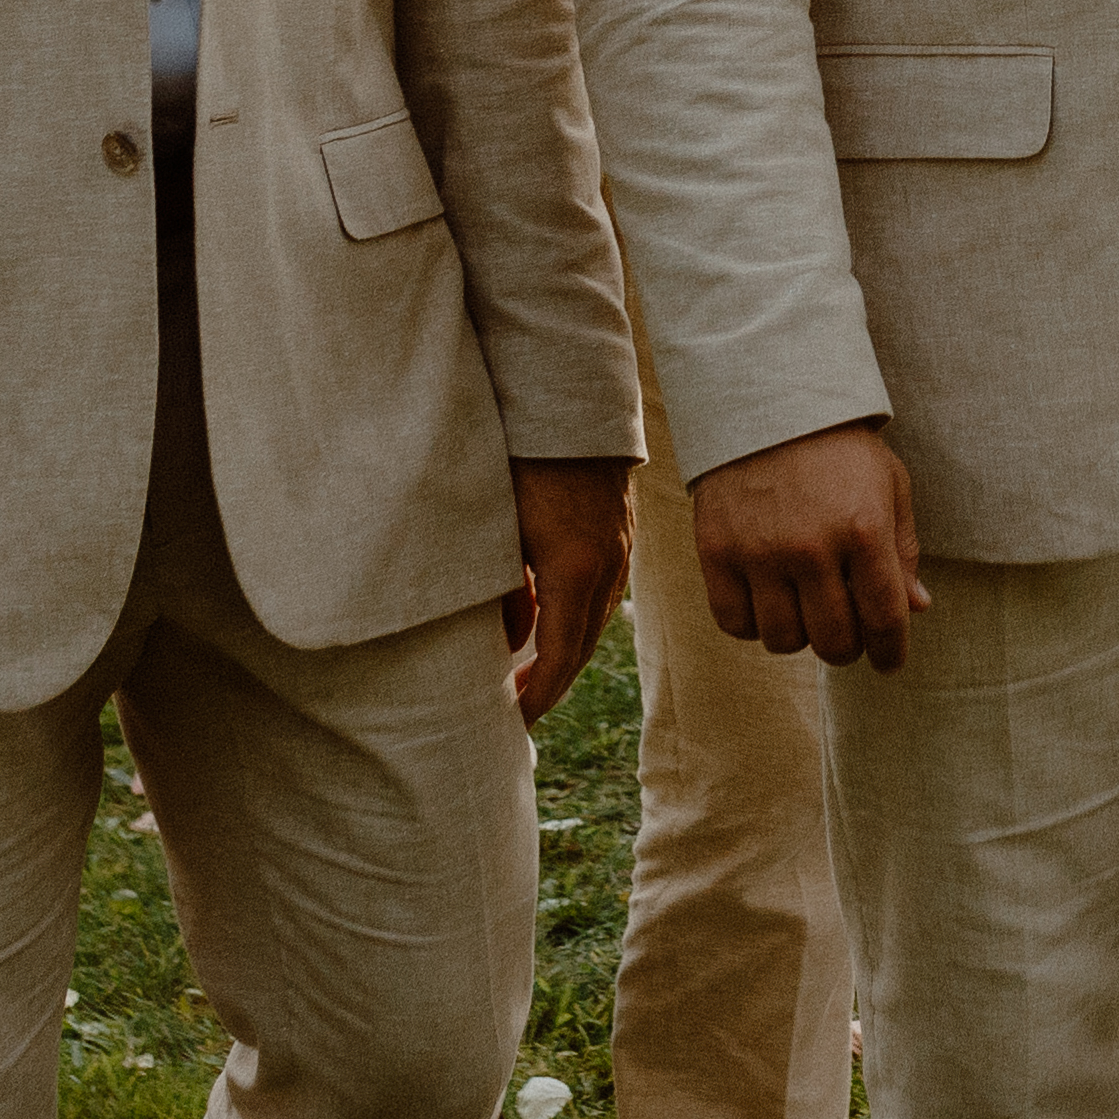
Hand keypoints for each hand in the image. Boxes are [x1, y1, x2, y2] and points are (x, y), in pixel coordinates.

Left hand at [502, 457, 633, 724]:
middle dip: (552, 684)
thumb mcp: (497, 527)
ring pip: (595, 619)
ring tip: (532, 674)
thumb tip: (511, 642)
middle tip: (520, 711)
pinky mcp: (621, 530)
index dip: (538, 696)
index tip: (515, 722)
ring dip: (566, 651)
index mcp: (573, 571)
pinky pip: (602, 591)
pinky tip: (552, 619)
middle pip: (582, 645)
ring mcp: (620, 547)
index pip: (559, 656)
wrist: (569, 396)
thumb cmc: (521, 457)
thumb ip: (504, 591)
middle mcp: (606, 566)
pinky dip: (577, 618)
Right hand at [686, 421, 932, 672]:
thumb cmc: (839, 446)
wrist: (765, 399)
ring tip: (804, 605)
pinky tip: (767, 599)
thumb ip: (902, 550)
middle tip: (846, 628)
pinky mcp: (716, 552)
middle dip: (847, 646)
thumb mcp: (888, 485)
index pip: (885, 620)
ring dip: (799, 634)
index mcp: (865, 529)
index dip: (891, 653)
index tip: (888, 661)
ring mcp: (759, 552)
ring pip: (783, 641)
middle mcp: (812, 547)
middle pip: (833, 642)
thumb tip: (917, 609)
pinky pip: (735, 624)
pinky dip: (753, 624)